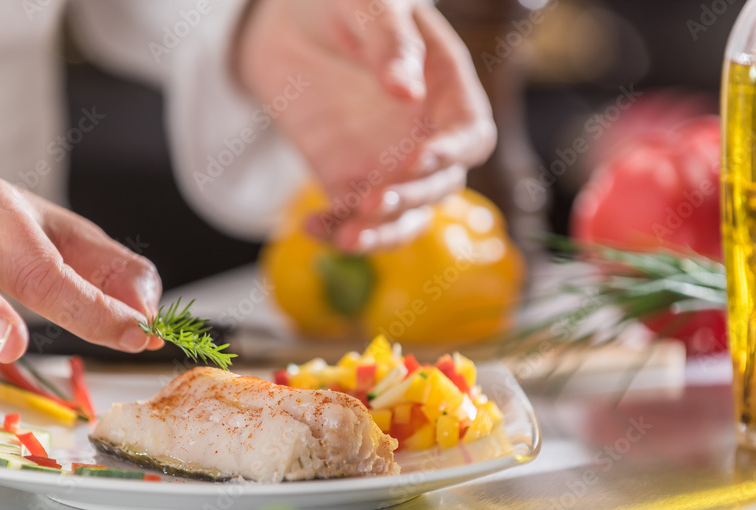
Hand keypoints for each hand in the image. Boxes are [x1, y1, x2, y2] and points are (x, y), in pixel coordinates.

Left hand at [236, 0, 494, 251]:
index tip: (417, 160)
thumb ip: (391, 43)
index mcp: (447, 89)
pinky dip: (335, 230)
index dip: (451, 154)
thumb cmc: (340, 0)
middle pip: (439, 186)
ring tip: (346, 239)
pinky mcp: (349, 181)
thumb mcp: (368, 5)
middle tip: (374, 201)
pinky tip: (311, 228)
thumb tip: (408, 92)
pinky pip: (352, 218)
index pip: (470, 136)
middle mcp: (424, 135)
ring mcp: (389, 164)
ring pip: (403, 216)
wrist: (285, 20)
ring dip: (380, 234)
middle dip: (411, 199)